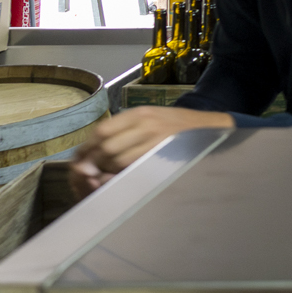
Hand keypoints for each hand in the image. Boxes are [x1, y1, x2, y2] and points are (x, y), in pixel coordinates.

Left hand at [71, 106, 233, 193]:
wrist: (210, 129)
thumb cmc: (176, 127)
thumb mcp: (151, 120)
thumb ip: (125, 131)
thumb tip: (93, 151)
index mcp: (139, 114)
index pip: (102, 130)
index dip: (87, 147)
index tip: (81, 159)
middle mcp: (146, 124)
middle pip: (106, 146)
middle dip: (94, 162)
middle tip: (91, 173)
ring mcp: (156, 139)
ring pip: (118, 159)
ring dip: (107, 171)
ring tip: (108, 176)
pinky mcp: (163, 154)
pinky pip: (134, 168)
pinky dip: (122, 175)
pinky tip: (122, 178)